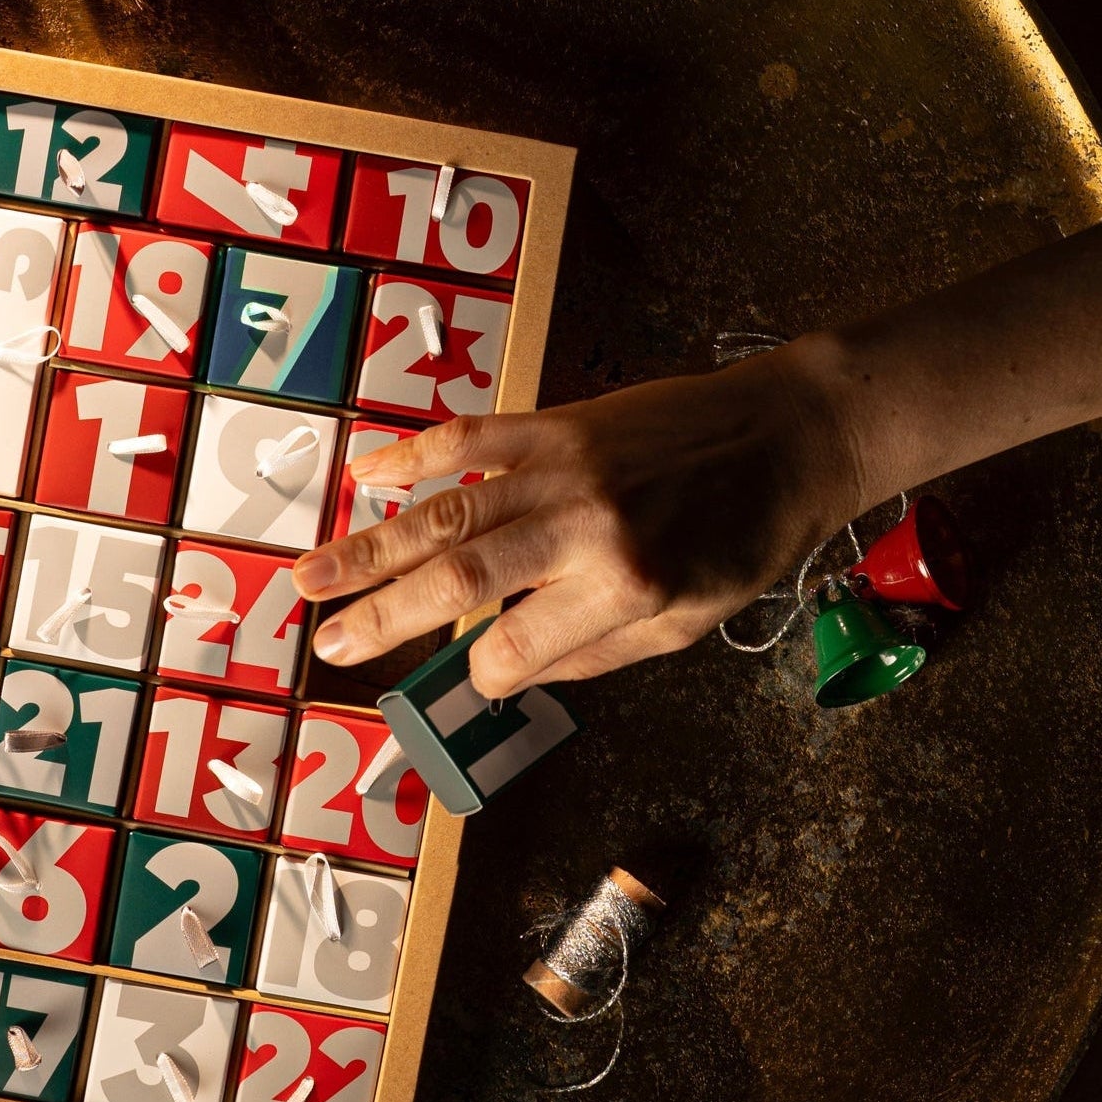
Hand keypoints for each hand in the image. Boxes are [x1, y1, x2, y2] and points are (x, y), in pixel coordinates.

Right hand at [293, 341, 865, 696]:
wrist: (790, 432)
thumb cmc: (746, 535)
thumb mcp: (686, 623)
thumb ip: (592, 651)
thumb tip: (508, 669)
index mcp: (623, 588)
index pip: (516, 649)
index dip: (481, 673)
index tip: (463, 679)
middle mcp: (585, 528)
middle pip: (460, 583)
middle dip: (384, 618)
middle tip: (327, 641)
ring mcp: (564, 468)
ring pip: (445, 514)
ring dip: (370, 547)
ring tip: (311, 575)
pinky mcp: (558, 422)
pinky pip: (468, 439)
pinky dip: (410, 457)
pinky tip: (364, 475)